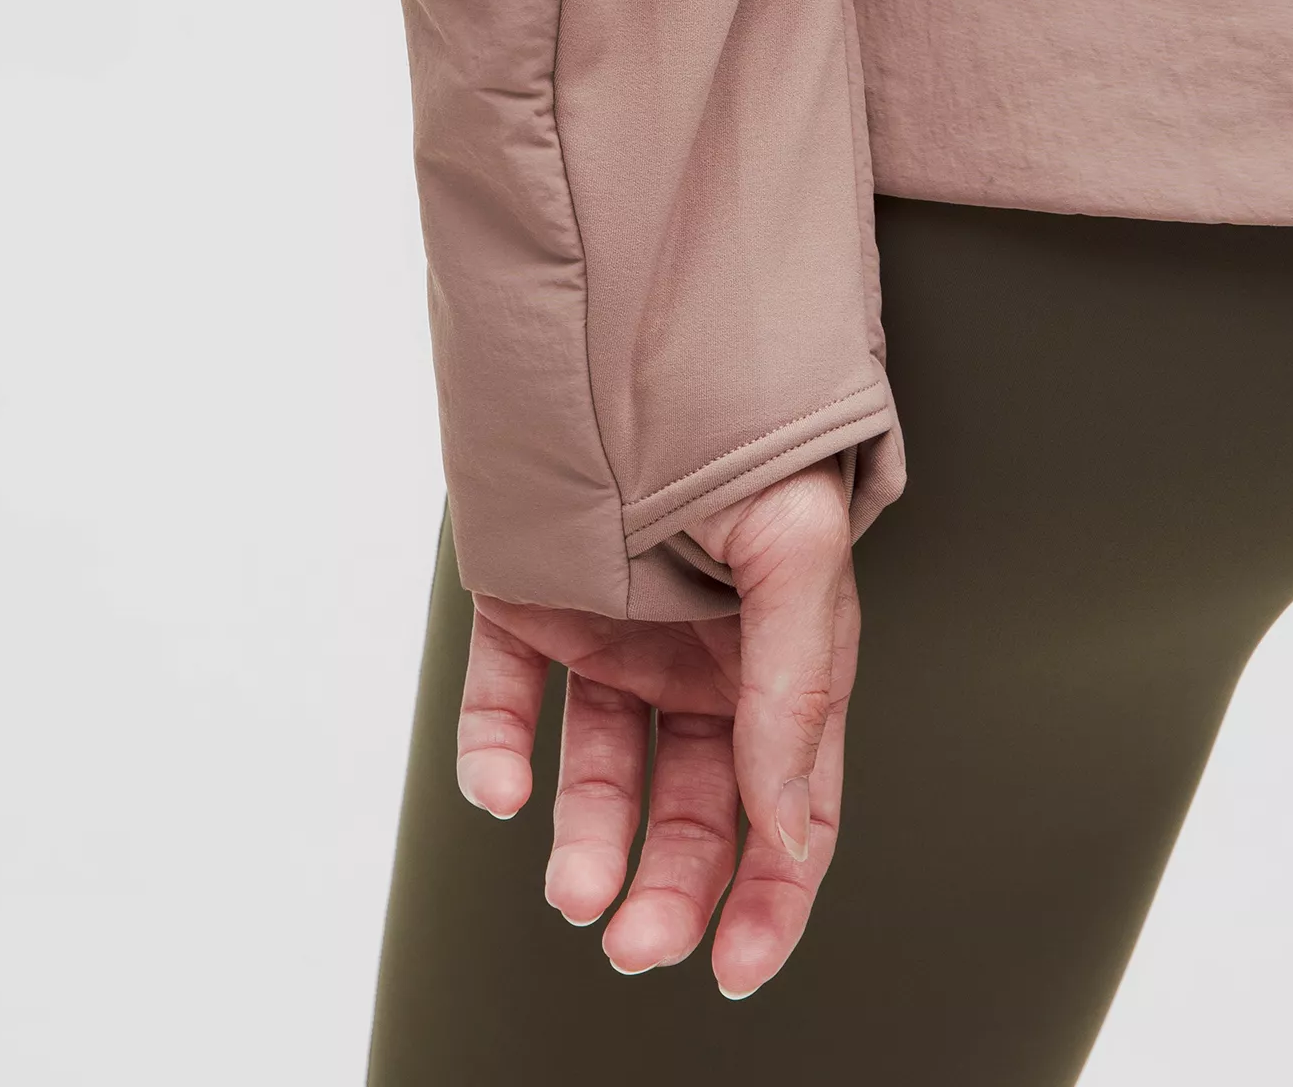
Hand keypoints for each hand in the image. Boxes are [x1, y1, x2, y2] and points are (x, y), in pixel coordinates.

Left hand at [455, 460, 858, 999]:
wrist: (623, 325)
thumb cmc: (745, 425)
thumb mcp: (796, 549)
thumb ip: (796, 688)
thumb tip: (788, 828)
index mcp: (778, 653)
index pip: (788, 801)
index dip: (773, 892)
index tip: (735, 967)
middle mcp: (696, 657)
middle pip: (690, 805)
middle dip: (672, 885)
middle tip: (639, 943)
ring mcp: (609, 635)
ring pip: (597, 771)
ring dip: (587, 841)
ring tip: (574, 890)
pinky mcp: (525, 608)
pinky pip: (504, 701)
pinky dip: (495, 753)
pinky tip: (501, 791)